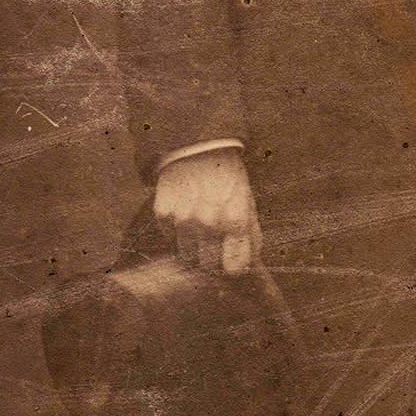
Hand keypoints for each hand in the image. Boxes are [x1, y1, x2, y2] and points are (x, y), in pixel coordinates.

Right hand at [153, 148, 262, 276]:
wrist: (197, 147)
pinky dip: (177, 234)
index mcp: (236, 219)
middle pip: (210, 267)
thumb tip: (252, 267)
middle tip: (214, 248)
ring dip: (195, 250)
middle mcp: (209, 222)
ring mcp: (184, 219)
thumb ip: (250, 235)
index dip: (234, 268)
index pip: (235, 267)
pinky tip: (185, 216)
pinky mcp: (163, 213)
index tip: (231, 263)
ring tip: (199, 232)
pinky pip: (170, 239)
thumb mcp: (247, 201)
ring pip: (188, 258)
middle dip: (214, 261)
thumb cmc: (228, 177)